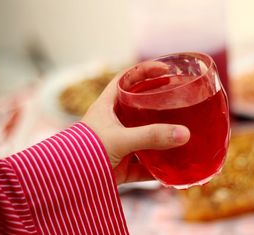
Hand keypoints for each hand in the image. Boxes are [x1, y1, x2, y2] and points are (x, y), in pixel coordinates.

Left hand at [81, 62, 189, 183]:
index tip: (165, 70)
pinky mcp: (123, 167)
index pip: (125, 79)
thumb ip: (151, 136)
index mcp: (107, 107)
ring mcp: (120, 145)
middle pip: (139, 107)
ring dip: (161, 138)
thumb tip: (184, 134)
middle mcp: (114, 124)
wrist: (69, 185)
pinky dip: (158, 169)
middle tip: (179, 99)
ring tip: (183, 133)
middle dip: (158, 104)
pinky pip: (145, 166)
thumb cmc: (85, 152)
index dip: (144, 71)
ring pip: (145, 137)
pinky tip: (174, 169)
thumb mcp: (120, 139)